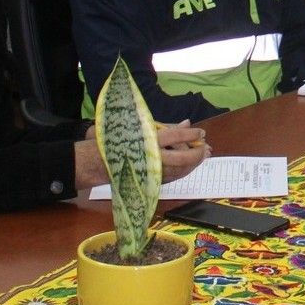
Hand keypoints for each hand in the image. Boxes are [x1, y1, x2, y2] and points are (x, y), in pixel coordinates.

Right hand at [71, 125, 208, 188]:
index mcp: (147, 140)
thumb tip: (187, 123)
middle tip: (206, 147)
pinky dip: (185, 170)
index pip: (174, 136)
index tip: (201, 132)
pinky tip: (190, 165)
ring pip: (179, 171)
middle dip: (197, 154)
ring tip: (203, 155)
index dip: (190, 135)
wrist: (99, 161)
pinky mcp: (151, 181)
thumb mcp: (142, 127)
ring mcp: (151, 172)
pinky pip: (173, 177)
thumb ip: (167, 127)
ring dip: (194, 164)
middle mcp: (151, 158)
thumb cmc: (121, 139)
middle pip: (181, 158)